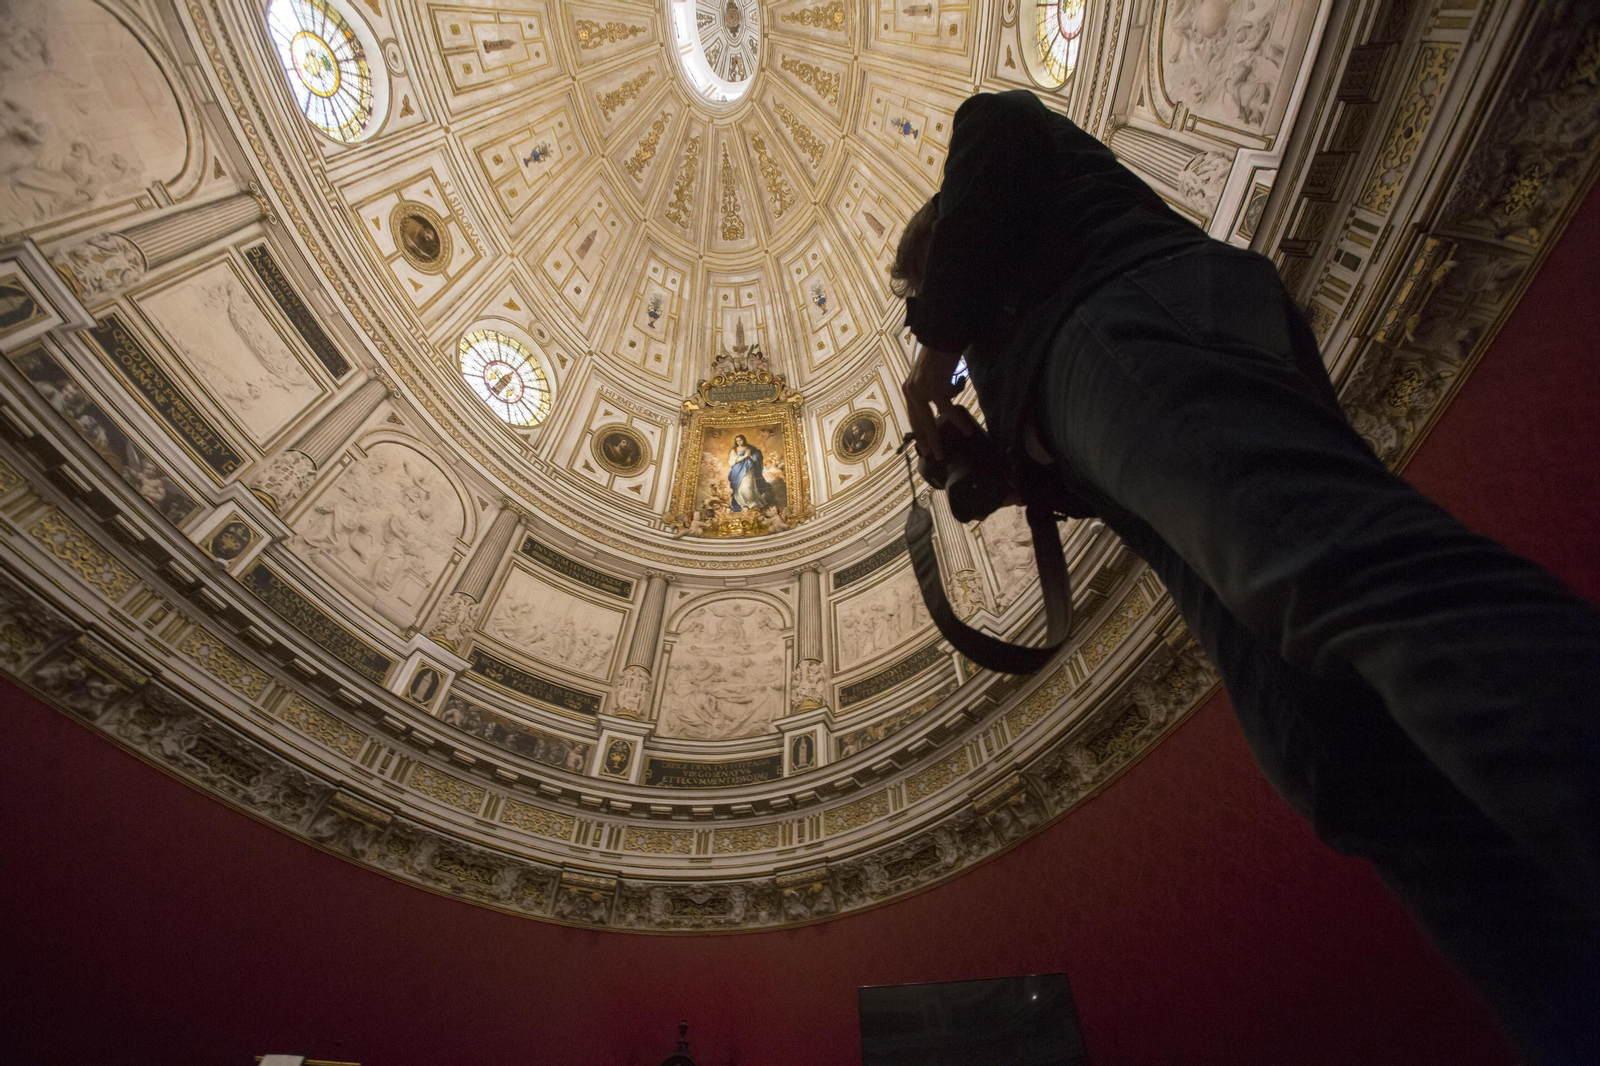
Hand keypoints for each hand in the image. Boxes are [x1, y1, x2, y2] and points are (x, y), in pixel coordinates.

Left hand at [901, 343, 963, 460]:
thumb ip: (931, 395)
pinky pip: (948, 406)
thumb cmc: (940, 357)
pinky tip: (966, 425)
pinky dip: (957, 418)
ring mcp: (921, 388)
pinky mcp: (934, 384)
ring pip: (932, 418)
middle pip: (919, 422)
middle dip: (928, 440)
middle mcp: (911, 390)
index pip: (913, 417)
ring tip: (956, 442)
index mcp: (909, 390)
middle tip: (935, 456)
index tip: (924, 449)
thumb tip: (941, 413)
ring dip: (944, 431)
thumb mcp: (930, 379)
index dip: (919, 434)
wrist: (943, 336)